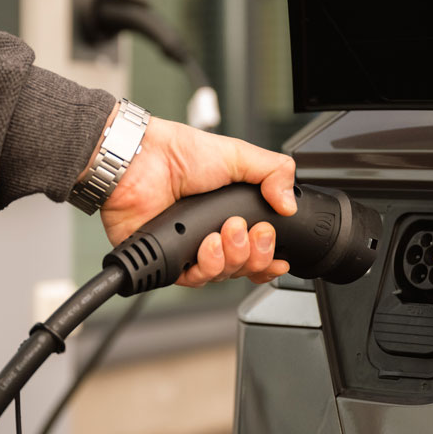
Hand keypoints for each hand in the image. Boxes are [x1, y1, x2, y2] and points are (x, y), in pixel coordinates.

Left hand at [96, 115, 297, 286]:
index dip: (271, 258)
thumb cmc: (178, 153)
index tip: (281, 257)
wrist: (141, 161)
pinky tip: (207, 244)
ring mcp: (191, 249)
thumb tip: (290, 204)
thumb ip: (273, 172)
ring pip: (224, 275)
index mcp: (232, 212)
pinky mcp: (170, 260)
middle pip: (246, 266)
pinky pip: (195, 280)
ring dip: (232, 257)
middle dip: (256, 253)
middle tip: (254, 231)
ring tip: (226, 231)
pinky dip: (206, 265)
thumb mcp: (238, 154)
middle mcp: (213, 234)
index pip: (258, 248)